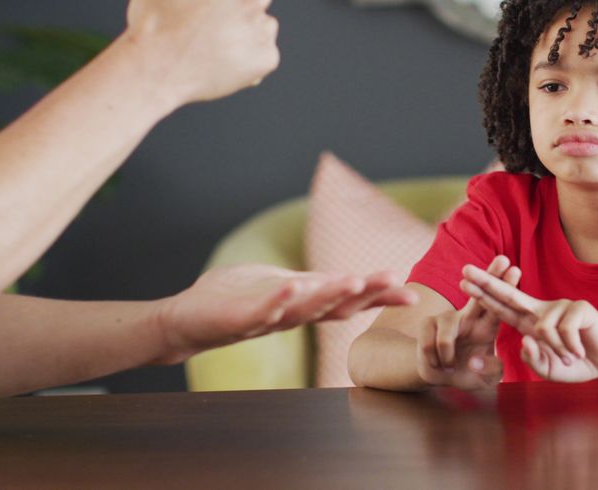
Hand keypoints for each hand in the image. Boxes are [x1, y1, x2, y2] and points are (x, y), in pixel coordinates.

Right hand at [125, 0, 278, 105]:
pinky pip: (263, 54)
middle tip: (200, 24)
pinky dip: (248, 58)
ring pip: (258, 24)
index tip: (194, 0)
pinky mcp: (267, 58)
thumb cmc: (153, 16)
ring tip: (208, 42)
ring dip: (241, 32)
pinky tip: (221, 59)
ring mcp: (263, 28)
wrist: (154, 68)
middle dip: (232, 7)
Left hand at [153, 264, 416, 363]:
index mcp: (305, 304)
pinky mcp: (240, 320)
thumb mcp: (281, 285)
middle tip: (397, 285)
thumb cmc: (234, 298)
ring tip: (355, 281)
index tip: (411, 291)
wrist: (186, 320)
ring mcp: (268, 318)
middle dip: (368, 295)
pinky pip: (263, 311)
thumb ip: (312, 284)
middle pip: (337, 306)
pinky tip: (293, 285)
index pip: (348, 300)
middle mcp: (293, 315)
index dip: (379, 296)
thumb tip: (350, 278)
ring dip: (331, 295)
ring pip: (306, 309)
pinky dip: (279, 299)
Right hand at [415, 256, 520, 388]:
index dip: (507, 288)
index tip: (516, 269)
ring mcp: (447, 318)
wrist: (438, 376)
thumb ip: (490, 371)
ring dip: (448, 350)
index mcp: (487, 327)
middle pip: (480, 293)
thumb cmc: (466, 373)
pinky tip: (438, 364)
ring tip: (449, 365)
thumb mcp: (484, 378)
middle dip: (491, 275)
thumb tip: (476, 360)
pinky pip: (431, 340)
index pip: (499, 305)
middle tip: (504, 258)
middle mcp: (468, 318)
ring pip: (448, 326)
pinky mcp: (428, 324)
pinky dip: (435, 357)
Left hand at [461, 264, 597, 381]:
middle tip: (464, 270)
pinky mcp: (579, 308)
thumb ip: (533, 360)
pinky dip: (570, 346)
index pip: (503, 307)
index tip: (463, 283)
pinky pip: (564, 329)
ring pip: (542, 328)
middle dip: (487, 282)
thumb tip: (524, 341)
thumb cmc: (577, 363)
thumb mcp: (549, 369)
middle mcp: (542, 310)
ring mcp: (561, 306)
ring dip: (557, 350)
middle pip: (510, 294)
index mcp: (530, 323)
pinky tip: (580, 350)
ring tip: (571, 357)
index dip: (484, 296)